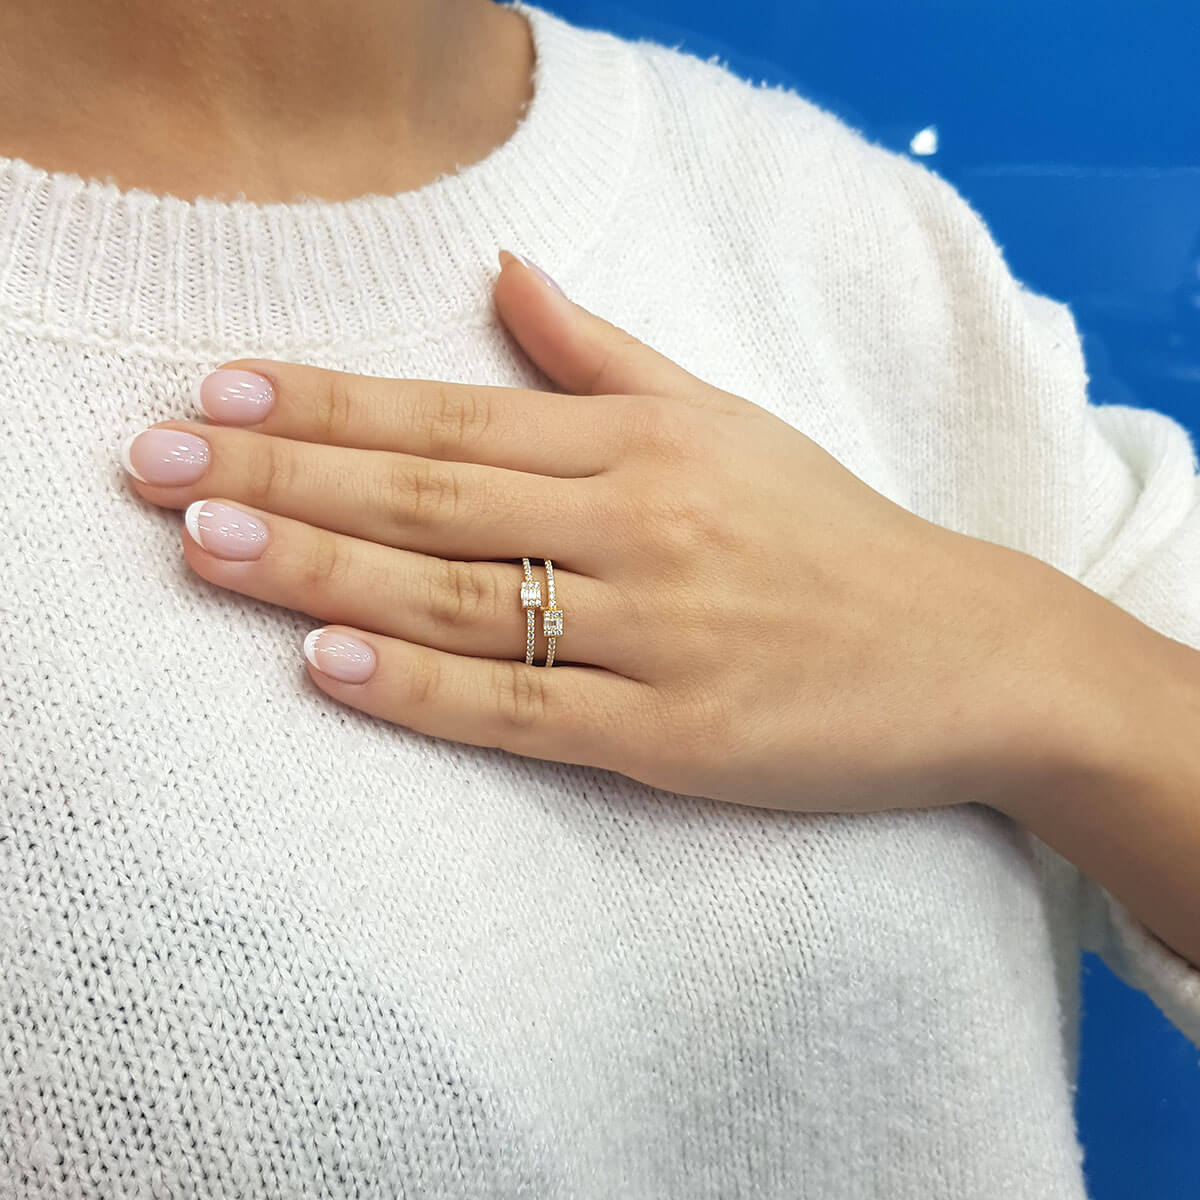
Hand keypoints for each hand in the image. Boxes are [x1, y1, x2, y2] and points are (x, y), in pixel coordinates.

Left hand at [120, 250, 1072, 813]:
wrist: (965, 652)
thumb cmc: (831, 534)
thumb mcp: (726, 421)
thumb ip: (606, 354)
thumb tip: (509, 272)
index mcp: (643, 446)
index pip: (450, 414)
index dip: (326, 402)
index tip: (216, 391)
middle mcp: (638, 527)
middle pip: (429, 496)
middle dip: (283, 476)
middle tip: (155, 465)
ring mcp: (654, 636)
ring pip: (457, 599)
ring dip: (320, 570)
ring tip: (202, 546)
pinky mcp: (674, 737)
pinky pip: (524, 710)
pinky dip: (422, 690)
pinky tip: (329, 665)